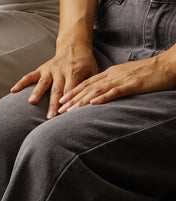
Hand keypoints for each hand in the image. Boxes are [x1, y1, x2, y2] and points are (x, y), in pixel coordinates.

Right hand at [11, 43, 97, 117]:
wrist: (75, 46)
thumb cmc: (85, 63)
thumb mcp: (93, 72)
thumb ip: (88, 86)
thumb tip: (89, 103)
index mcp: (75, 72)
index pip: (71, 91)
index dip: (68, 102)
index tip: (65, 115)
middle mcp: (61, 71)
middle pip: (56, 90)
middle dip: (53, 104)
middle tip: (50, 117)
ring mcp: (50, 70)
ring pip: (43, 83)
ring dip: (37, 93)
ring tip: (31, 102)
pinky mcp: (41, 69)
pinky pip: (30, 76)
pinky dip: (21, 83)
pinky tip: (13, 91)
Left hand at [59, 52, 175, 111]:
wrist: (168, 65)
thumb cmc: (148, 73)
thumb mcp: (126, 77)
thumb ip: (113, 85)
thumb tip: (101, 96)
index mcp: (111, 73)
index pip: (87, 83)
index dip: (73, 92)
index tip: (61, 100)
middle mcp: (113, 75)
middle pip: (88, 87)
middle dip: (72, 99)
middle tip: (59, 109)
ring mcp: (122, 79)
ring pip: (97, 90)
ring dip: (82, 101)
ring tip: (70, 110)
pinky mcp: (132, 85)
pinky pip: (115, 91)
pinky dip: (103, 98)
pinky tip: (92, 104)